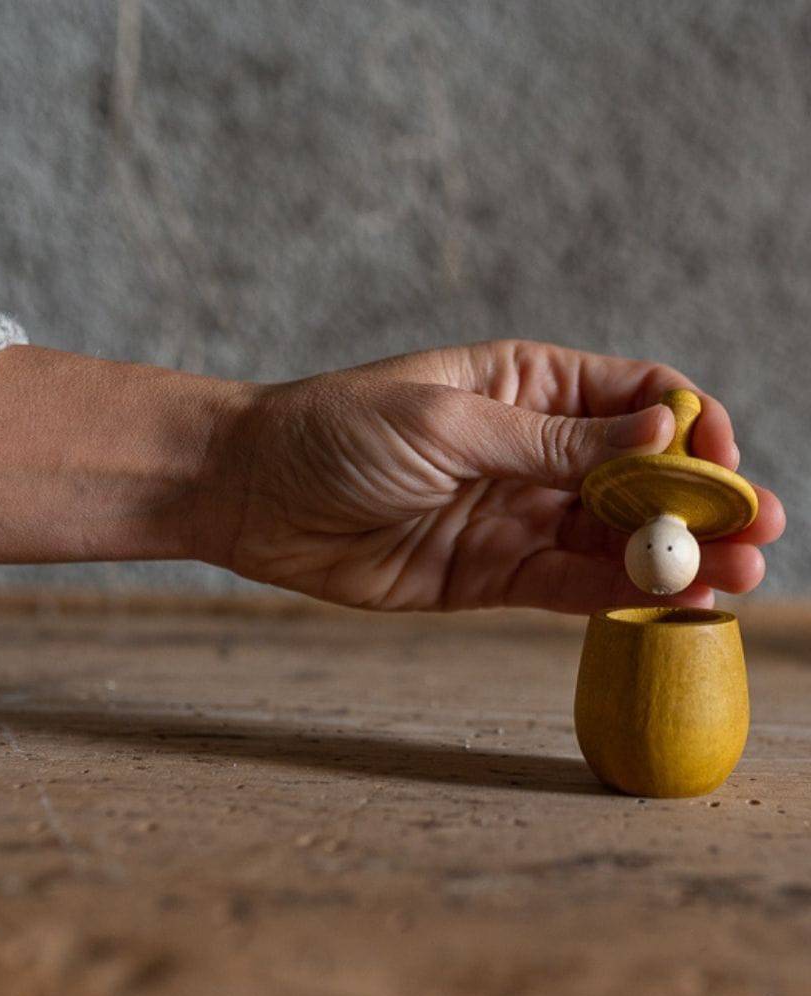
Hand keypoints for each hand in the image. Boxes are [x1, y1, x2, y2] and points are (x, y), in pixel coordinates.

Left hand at [214, 340, 784, 613]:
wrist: (251, 492)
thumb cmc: (335, 430)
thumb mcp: (447, 422)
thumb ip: (552, 440)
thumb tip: (662, 426)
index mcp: (527, 386)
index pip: (639, 396)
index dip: (691, 425)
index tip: (718, 460)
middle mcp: (531, 451)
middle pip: (640, 474)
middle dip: (699, 500)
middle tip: (756, 531)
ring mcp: (511, 514)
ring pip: (611, 538)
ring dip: (673, 555)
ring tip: (736, 574)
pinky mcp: (485, 573)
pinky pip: (564, 583)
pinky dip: (615, 592)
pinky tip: (668, 598)